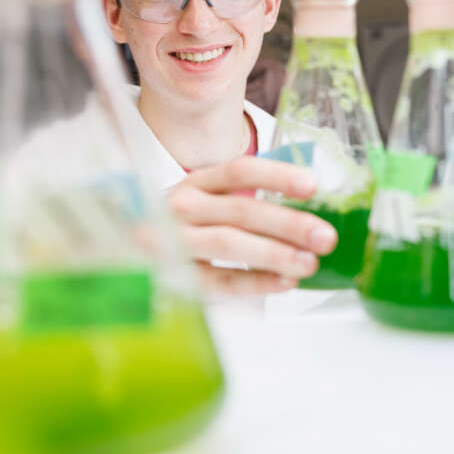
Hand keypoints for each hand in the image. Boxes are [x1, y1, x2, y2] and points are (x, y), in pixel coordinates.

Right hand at [169, 157, 338, 295]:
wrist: (129, 252)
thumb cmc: (183, 228)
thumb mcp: (205, 204)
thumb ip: (245, 202)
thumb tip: (309, 215)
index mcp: (197, 183)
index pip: (238, 170)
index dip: (277, 176)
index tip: (312, 186)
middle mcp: (182, 206)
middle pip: (240, 210)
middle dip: (288, 223)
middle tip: (325, 236)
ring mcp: (173, 241)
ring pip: (228, 243)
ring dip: (274, 253)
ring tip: (309, 263)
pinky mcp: (173, 275)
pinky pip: (218, 279)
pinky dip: (253, 281)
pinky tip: (284, 282)